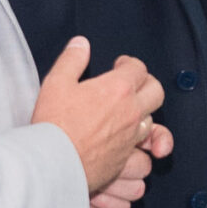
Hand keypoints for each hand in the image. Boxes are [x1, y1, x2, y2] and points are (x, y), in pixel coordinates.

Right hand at [30, 37, 171, 207]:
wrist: (51, 163)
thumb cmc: (53, 124)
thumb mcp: (56, 82)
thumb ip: (72, 59)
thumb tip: (81, 44)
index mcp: (118, 89)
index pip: (138, 68)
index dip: (129, 64)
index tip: (120, 66)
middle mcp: (131, 113)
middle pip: (156, 92)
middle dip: (146, 85)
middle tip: (133, 86)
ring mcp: (131, 139)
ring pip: (152, 124)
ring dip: (142, 117)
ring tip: (128, 116)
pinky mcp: (125, 162)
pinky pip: (144, 158)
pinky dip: (140, 152)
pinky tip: (130, 148)